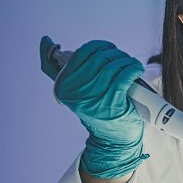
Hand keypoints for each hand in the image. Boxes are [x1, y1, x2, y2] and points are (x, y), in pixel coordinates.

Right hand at [39, 36, 147, 178]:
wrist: (112, 141)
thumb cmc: (96, 111)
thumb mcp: (72, 91)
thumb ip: (56, 68)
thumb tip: (46, 41)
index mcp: (63, 85)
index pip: (81, 53)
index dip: (98, 47)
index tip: (108, 49)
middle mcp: (75, 91)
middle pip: (99, 57)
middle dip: (114, 54)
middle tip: (122, 59)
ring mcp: (93, 97)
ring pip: (112, 65)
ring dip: (126, 60)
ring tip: (131, 64)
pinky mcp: (111, 102)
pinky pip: (124, 75)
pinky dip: (133, 68)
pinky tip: (136, 69)